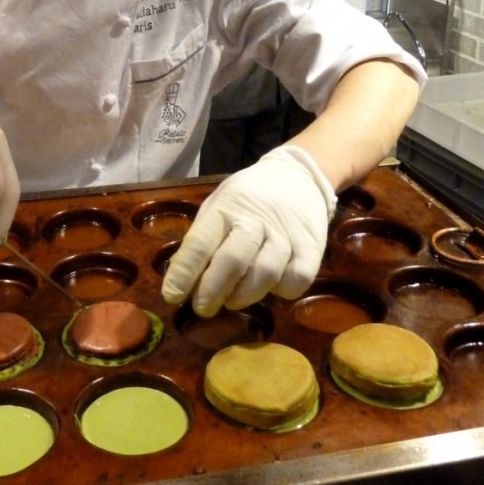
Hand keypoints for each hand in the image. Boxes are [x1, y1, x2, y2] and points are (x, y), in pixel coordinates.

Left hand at [161, 145, 336, 315]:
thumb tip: (181, 280)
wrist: (298, 176)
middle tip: (202, 308)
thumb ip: (202, 239)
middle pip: (232, 261)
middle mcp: (255, 220)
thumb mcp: (218, 206)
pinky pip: (298, 278)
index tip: (171, 296)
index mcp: (225, 209)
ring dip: (244, 295)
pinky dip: (283, 290)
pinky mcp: (312, 247)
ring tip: (233, 299)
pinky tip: (273, 286)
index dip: (183, 273)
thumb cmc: (248, 198)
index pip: (199, 243)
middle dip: (212, 291)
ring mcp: (285, 234)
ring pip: (266, 274)